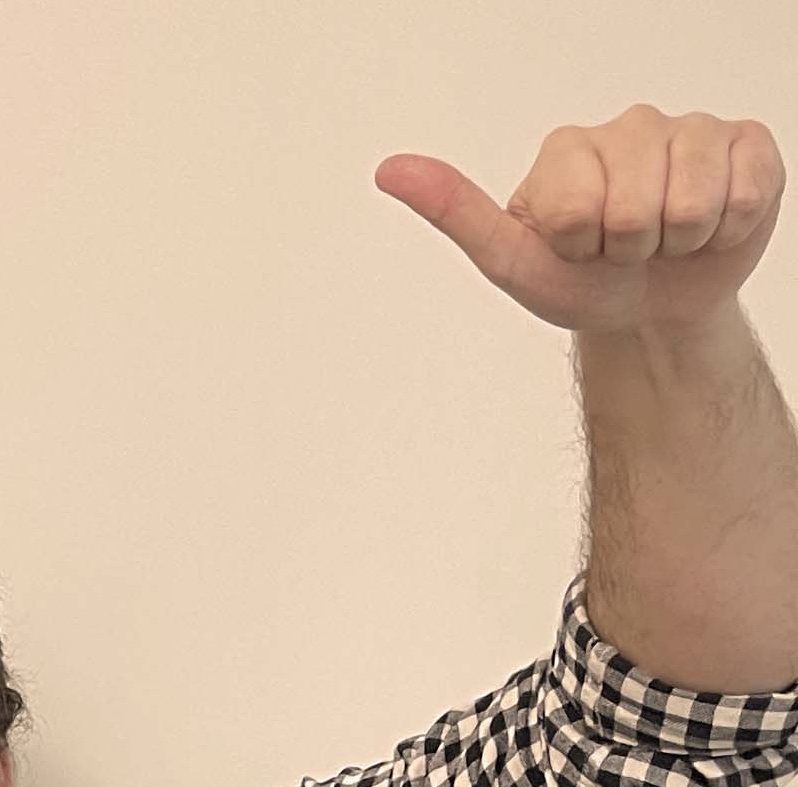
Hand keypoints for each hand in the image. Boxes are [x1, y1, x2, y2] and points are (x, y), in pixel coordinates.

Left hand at [380, 105, 781, 337]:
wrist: (649, 309)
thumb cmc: (578, 281)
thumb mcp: (509, 260)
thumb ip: (454, 212)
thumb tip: (389, 168)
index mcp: (566, 149)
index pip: (579, 209)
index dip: (583, 247)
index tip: (579, 249)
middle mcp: (628, 128)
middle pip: (639, 207)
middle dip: (632, 248)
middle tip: (624, 248)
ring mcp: (690, 132)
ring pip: (693, 202)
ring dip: (681, 242)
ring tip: (662, 240)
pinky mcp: (746, 146)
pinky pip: (748, 190)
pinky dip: (727, 229)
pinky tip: (708, 227)